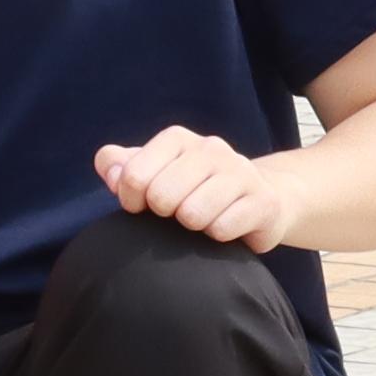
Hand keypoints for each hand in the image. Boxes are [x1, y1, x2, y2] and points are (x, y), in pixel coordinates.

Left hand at [94, 122, 299, 248]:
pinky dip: (218, 237)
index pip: (133, 175)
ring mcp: (241, 172)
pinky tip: (226, 226)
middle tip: (178, 213)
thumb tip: (111, 173)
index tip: (143, 206)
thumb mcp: (153, 172)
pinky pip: (222, 230)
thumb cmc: (192, 189)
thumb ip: (118, 166)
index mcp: (177, 138)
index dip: (131, 200)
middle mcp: (211, 148)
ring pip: (192, 215)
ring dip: (192, 227)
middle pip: (161, 196)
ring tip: (203, 219)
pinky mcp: (263, 201)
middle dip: (164, 214)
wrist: (259, 200)